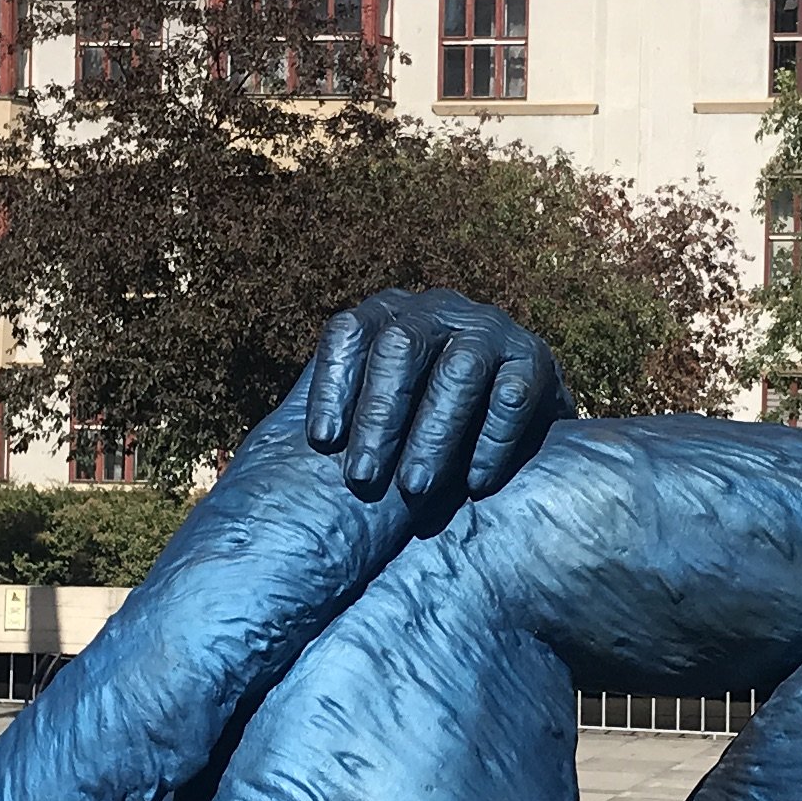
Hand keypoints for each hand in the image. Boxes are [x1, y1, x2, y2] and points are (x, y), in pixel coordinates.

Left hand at [305, 289, 572, 503]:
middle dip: (380, 416)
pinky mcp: (535, 361)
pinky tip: (474, 484)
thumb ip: (337, 420)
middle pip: (402, 347)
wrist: (513, 423)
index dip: (334, 383)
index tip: (322, 442)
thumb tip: (266, 463)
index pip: (351, 332)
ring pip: (459, 370)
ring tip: (415, 490)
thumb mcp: (377, 412)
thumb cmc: (423, 425)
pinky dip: (491, 442)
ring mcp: (490, 330)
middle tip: (363, 479)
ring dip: (434, 433)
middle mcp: (439, 311)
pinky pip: (512, 397)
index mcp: (389, 315)